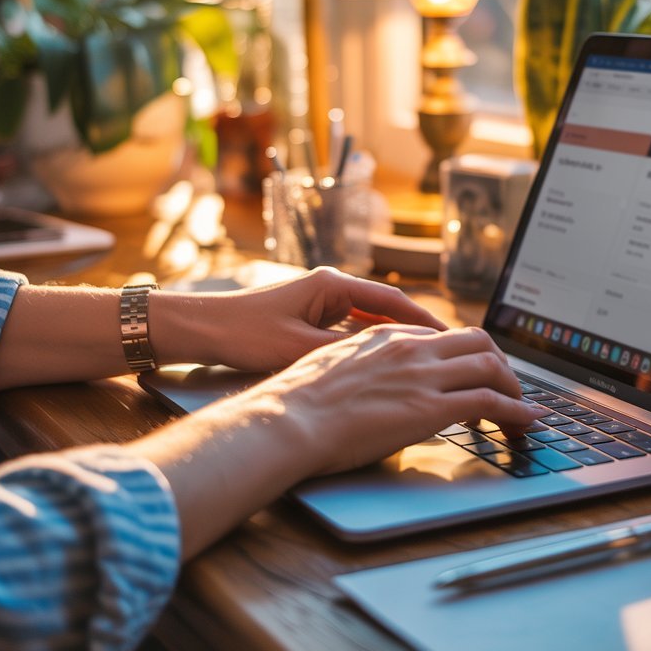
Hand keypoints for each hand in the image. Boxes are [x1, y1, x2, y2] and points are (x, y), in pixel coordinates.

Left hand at [156, 267, 447, 372]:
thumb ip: (344, 352)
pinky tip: (383, 365)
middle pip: (386, 309)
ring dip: (393, 340)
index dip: (423, 321)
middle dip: (414, 331)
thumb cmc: (244, 333)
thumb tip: (386, 363)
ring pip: (369, 322)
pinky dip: (369, 346)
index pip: (392, 300)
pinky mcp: (309, 318)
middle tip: (445, 353)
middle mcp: (330, 288)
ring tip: (423, 362)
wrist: (201, 328)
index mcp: (332, 285)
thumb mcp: (299, 347)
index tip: (449, 338)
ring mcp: (320, 302)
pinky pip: (351, 331)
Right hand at [248, 323, 542, 475]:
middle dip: (500, 364)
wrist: (290, 419)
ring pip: (491, 367)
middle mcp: (411, 347)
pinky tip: (524, 423)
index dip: (465, 357)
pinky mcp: (430, 407)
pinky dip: (516, 411)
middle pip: (476, 341)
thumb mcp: (333, 366)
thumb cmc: (299, 401)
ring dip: (514, 388)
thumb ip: (363, 366)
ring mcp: (423, 375)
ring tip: (522, 410)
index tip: (472, 374)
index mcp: (387, 335)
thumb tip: (372, 384)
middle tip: (507, 387)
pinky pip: (489, 401)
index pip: (443, 336)